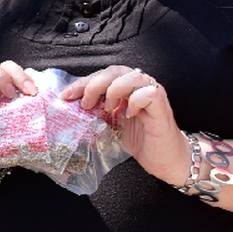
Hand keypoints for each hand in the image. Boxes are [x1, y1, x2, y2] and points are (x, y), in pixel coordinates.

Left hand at [60, 66, 189, 185]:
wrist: (166, 161)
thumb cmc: (140, 141)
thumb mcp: (111, 124)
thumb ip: (97, 112)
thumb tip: (71, 108)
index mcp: (126, 88)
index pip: (103, 75)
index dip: (83, 82)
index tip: (66, 96)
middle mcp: (140, 87)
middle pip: (115, 71)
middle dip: (94, 84)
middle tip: (84, 103)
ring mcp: (153, 96)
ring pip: (134, 76)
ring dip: (115, 89)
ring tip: (107, 108)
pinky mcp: (162, 109)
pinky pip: (150, 93)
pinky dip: (136, 101)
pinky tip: (128, 115)